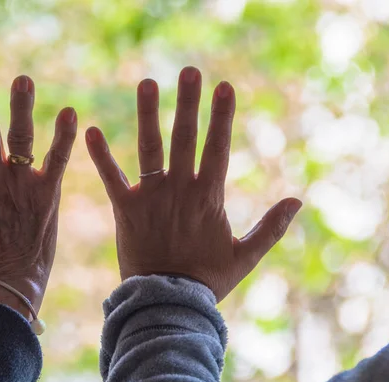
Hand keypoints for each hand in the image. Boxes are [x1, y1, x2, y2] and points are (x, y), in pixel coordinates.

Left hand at [85, 66, 300, 301]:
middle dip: (188, 103)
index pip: (218, 147)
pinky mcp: (126, 210)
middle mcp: (180, 190)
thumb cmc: (207, 282)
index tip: (224, 86)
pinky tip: (90, 130)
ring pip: (150, 149)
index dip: (222, 116)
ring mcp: (152, 198)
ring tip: (146, 83)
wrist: (166, 304)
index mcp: (208, 197)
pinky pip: (111, 178)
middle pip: (184, 138)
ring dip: (147, 115)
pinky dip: (101, 156)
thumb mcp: (244, 257)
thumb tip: (298, 201)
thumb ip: (270, 228)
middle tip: (188, 71)